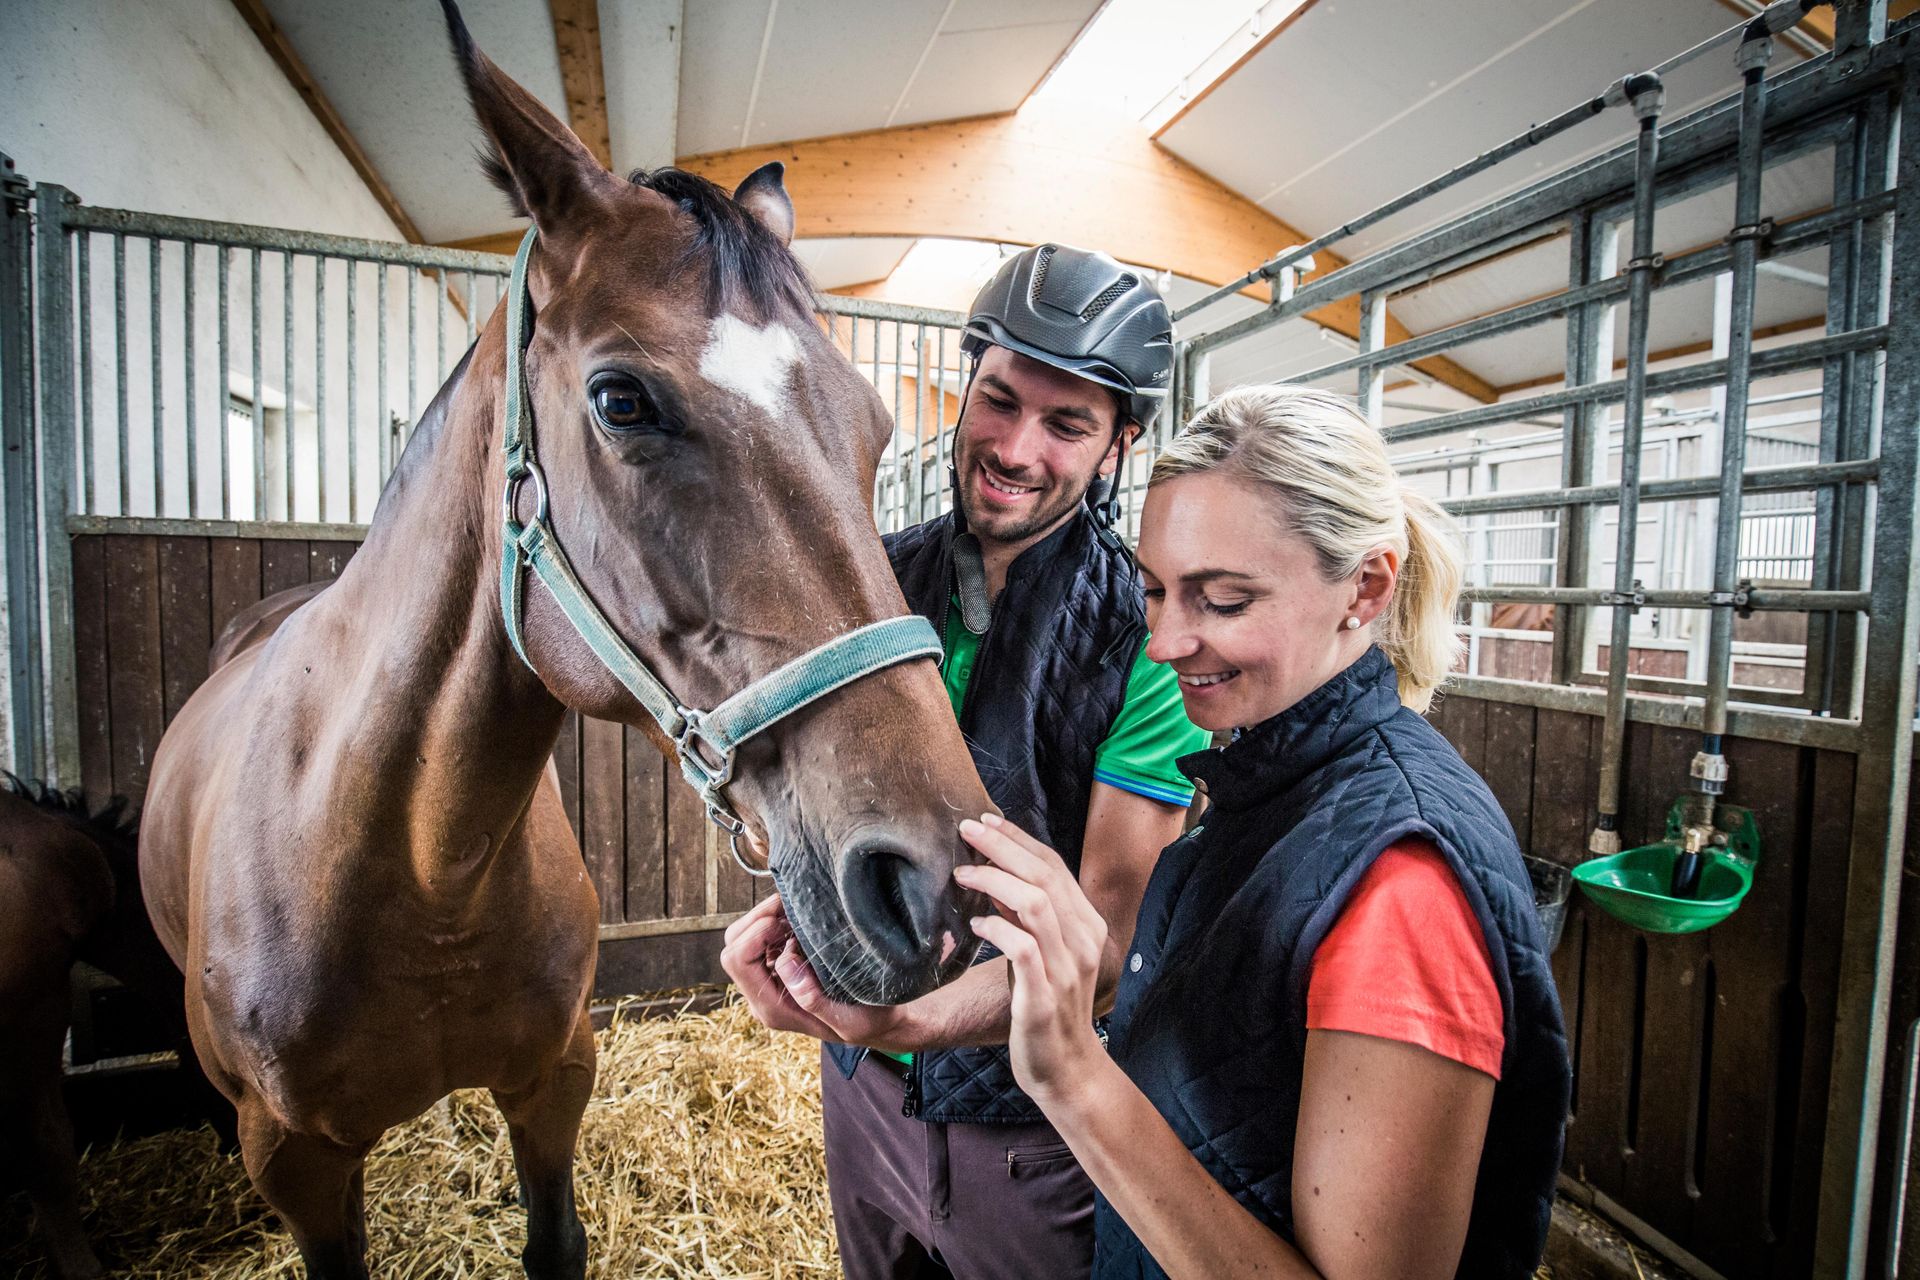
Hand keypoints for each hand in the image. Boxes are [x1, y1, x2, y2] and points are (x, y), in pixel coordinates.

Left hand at [719, 894, 908, 1047]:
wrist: (877, 1025)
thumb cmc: (868, 1021)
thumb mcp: (850, 1019)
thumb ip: (813, 998)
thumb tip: (784, 961)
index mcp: (772, 1009)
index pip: (738, 960)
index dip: (756, 932)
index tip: (788, 923)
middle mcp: (762, 996)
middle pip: (732, 945)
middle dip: (756, 918)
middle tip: (789, 905)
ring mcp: (767, 982)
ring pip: (741, 938)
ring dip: (764, 918)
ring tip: (794, 910)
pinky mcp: (777, 971)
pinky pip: (759, 939)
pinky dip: (773, 922)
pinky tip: (798, 919)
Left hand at [955, 813, 1109, 1108]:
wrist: (1066, 1069)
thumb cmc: (1046, 1007)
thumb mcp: (1044, 954)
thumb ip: (1029, 918)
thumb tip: (996, 878)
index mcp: (1087, 925)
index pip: (1055, 866)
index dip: (1019, 839)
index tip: (986, 820)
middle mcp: (1083, 940)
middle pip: (1045, 875)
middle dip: (1003, 846)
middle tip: (966, 829)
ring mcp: (1066, 969)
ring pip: (1035, 903)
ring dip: (995, 881)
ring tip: (962, 874)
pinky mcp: (1043, 997)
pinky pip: (1022, 948)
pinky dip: (996, 929)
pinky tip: (974, 925)